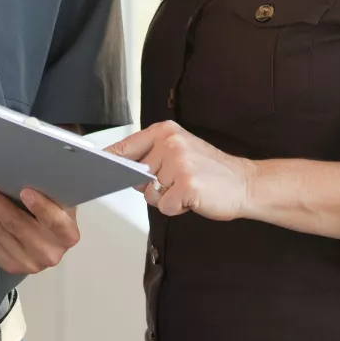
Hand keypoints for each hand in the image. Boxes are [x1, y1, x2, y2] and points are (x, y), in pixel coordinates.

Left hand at [0, 182, 79, 274]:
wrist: (48, 235)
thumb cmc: (52, 206)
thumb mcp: (56, 197)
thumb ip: (46, 188)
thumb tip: (17, 168)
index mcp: (68, 234)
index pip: (56, 221)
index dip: (41, 207)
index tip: (25, 191)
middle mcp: (51, 253)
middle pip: (18, 225)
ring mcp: (31, 263)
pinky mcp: (12, 266)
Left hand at [107, 121, 254, 220]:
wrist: (245, 183)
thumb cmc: (211, 170)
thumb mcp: (181, 151)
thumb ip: (152, 156)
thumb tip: (125, 170)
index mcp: (166, 131)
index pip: (127, 145)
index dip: (110, 158)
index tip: (95, 163)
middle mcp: (171, 143)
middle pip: (138, 176)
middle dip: (154, 185)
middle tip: (180, 180)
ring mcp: (179, 163)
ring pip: (150, 193)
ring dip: (167, 198)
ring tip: (188, 189)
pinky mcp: (187, 185)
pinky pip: (164, 206)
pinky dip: (177, 209)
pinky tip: (193, 198)